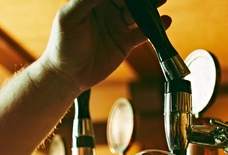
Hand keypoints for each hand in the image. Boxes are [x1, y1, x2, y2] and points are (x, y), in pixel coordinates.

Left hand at [41, 0, 171, 90]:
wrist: (67, 75)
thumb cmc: (62, 45)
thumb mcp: (69, 18)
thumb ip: (85, 1)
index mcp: (93, 1)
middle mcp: (107, 11)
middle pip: (129, 0)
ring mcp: (118, 26)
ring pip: (138, 14)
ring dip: (150, 7)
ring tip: (161, 0)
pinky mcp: (125, 43)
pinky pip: (143, 33)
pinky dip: (155, 28)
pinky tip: (165, 21)